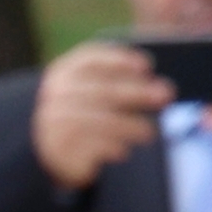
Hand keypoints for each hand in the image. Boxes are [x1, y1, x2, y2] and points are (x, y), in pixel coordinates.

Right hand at [30, 39, 167, 192]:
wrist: (46, 145)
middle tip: (165, 96)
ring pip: (99, 121)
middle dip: (137, 92)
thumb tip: (158, 87)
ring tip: (149, 133)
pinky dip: (111, 147)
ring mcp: (53, 120)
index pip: (91, 60)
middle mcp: (56, 93)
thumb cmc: (82, 111)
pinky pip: (90, 146)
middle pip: (102, 90)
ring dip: (129, 126)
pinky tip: (123, 150)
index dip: (120, 61)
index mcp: (63, 71)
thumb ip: (117, 79)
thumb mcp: (92, 89)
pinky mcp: (57, 148)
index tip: (146, 66)